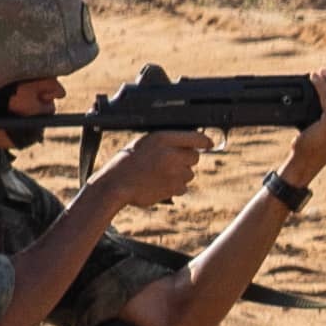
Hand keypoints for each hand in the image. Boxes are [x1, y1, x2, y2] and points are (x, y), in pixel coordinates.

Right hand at [93, 127, 210, 214]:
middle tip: (169, 161)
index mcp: (162, 138)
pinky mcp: (175, 188)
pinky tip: (159, 183)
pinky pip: (183, 187)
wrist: (116, 184)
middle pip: (195, 157)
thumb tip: (189, 143)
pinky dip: (175, 187)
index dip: (204, 141)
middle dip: (186, 159)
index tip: (208, 143)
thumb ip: (166, 141)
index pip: (195, 137)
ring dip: (180, 174)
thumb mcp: (144, 142)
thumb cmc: (127, 162)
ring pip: (189, 173)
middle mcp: (172, 154)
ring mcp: (175, 172)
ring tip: (159, 173)